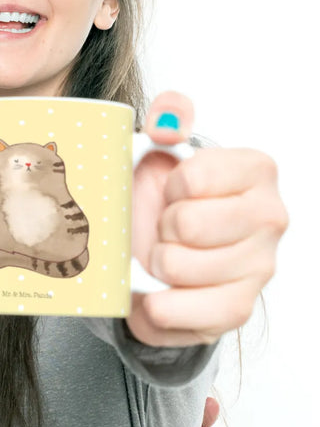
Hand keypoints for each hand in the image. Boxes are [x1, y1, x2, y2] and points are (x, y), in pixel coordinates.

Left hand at [126, 91, 287, 346]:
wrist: (158, 251)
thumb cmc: (163, 198)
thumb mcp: (160, 150)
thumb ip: (168, 119)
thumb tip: (170, 114)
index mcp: (255, 170)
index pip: (194, 178)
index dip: (169, 186)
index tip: (173, 190)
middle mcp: (270, 218)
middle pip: (187, 224)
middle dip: (161, 227)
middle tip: (166, 227)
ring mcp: (259, 266)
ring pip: (179, 267)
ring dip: (155, 263)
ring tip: (163, 254)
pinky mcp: (238, 309)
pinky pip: (188, 312)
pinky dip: (159, 305)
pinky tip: (156, 292)